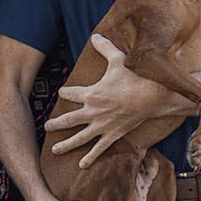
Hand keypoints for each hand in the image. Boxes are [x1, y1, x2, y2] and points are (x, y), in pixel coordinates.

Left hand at [45, 34, 170, 167]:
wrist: (153, 96)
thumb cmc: (135, 77)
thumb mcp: (118, 59)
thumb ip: (104, 48)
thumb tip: (95, 35)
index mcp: (91, 94)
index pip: (70, 94)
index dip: (64, 93)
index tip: (61, 93)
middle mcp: (93, 112)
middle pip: (69, 120)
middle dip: (56, 124)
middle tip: (47, 126)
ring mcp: (102, 126)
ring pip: (79, 138)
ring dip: (66, 144)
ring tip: (54, 149)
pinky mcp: (113, 134)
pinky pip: (99, 148)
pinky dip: (90, 157)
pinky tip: (81, 165)